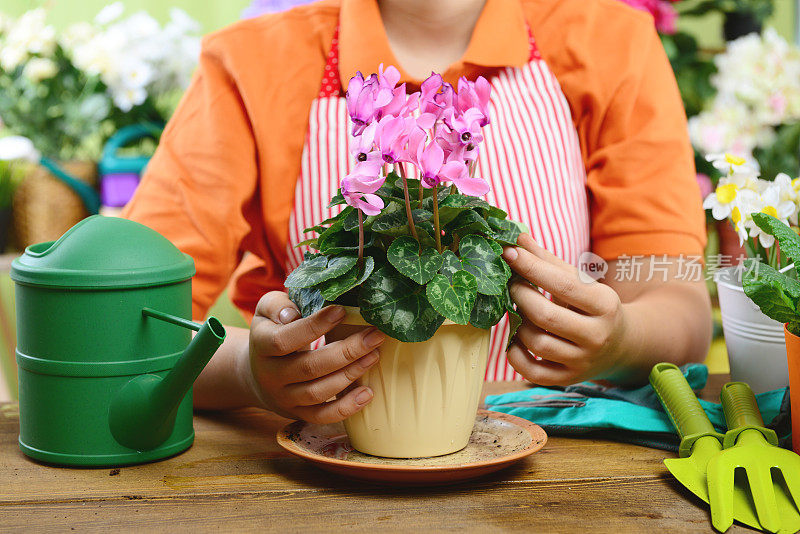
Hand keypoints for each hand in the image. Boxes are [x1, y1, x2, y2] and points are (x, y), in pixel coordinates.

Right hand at [243, 291, 383, 422]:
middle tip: (374, 335)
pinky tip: (368, 393)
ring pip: (318, 392)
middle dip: (346, 351)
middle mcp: (270, 375)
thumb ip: (277, 306)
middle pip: (309, 367)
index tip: (342, 311)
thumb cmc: (272, 331)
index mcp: (261, 346)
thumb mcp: (266, 312)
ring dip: (350, 375)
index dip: (314, 326)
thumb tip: (292, 314)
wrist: (256, 373)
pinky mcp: (299, 414)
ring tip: (374, 355)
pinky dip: (346, 408)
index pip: (285, 340)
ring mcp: (284, 398)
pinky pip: (322, 416)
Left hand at [502, 234, 632, 384]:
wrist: (620, 345)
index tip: (509, 252)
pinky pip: (533, 373)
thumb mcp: (580, 282)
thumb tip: (517, 238)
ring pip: (537, 343)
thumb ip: (548, 261)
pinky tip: (515, 339)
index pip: (563, 284)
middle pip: (545, 316)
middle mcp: (596, 336)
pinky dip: (515, 356)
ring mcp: (582, 361)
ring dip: (518, 324)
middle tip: (511, 284)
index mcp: (605, 304)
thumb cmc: (592, 306)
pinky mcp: (567, 379)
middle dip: (521, 296)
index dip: (532, 267)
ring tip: (518, 311)